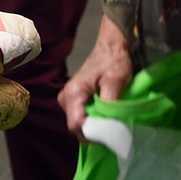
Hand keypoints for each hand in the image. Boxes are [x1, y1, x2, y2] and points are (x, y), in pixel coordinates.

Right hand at [58, 14, 133, 134]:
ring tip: (109, 116)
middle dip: (94, 130)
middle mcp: (66, 97)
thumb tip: (108, 127)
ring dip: (94, 124)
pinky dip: (93, 118)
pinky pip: (81, 116)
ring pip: (78, 122)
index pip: (76, 125)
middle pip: (76, 126)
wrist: (111, 46)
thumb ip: (108, 105)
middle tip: (111, 124)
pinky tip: (105, 111)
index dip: (92, 133)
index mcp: (73, 93)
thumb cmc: (113, 61)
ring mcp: (68, 98)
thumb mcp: (115, 82)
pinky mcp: (75, 98)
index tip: (108, 132)